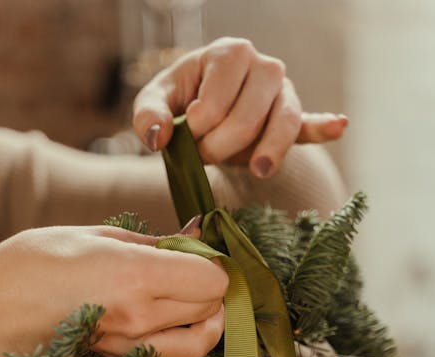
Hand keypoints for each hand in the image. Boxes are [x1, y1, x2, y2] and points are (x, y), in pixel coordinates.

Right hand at [0, 226, 227, 356]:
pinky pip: (172, 354)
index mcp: (134, 276)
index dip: (217, 261)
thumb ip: (152, 241)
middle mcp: (140, 317)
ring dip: (208, 315)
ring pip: (201, 339)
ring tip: (193, 294)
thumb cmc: (24, 266)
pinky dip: (186, 335)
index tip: (203, 248)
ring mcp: (131, 346)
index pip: (213, 278)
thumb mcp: (89, 235)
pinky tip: (170, 313)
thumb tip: (199, 232)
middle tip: (197, 265)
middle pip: (213, 307)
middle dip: (215, 285)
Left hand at [133, 37, 347, 178]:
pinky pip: (308, 124)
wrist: (205, 115)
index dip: (198, 128)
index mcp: (228, 53)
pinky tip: (338, 126)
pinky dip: (323, 127)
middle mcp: (262, 66)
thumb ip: (148, 115)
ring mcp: (282, 93)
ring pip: (282, 122)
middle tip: (204, 156)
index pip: (217, 100)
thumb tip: (160, 138)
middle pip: (249, 115)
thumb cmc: (180, 103)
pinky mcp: (294, 119)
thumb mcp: (155, 103)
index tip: (186, 137)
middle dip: (222, 145)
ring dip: (267, 150)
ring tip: (257, 171)